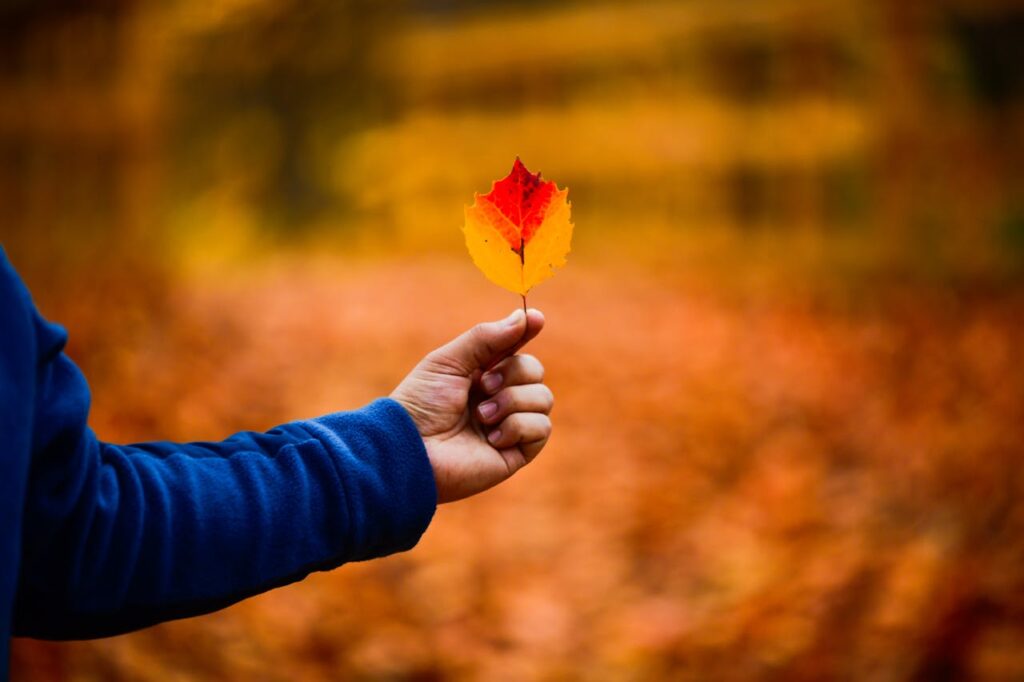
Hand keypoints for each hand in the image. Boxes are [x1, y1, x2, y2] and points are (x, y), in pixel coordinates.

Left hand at [391, 309, 552, 502]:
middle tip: (483, 386)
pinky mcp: (518, 452)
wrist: (411, 448)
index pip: (515, 348)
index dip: (527, 331)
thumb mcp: (449, 361)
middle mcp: (499, 397)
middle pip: (535, 370)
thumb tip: (524, 317)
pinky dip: (517, 426)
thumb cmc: (421, 404)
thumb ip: (486, 337)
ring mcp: (510, 425)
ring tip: (481, 416)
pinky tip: (491, 439)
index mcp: (481, 373)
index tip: (535, 319)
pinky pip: (542, 427)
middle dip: (513, 373)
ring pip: (544, 397)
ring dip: (512, 401)